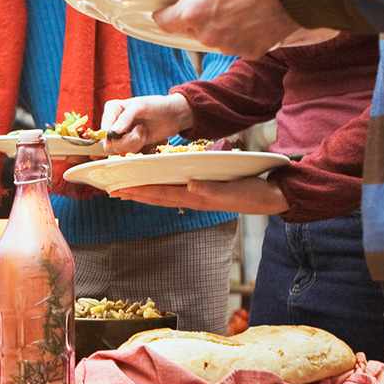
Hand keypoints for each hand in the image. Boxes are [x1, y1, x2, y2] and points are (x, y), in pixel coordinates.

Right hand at [100, 94, 190, 154]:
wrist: (173, 115)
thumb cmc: (156, 105)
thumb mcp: (140, 106)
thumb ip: (124, 118)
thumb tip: (111, 133)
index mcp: (112, 109)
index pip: (103, 129)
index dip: (114, 134)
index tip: (128, 129)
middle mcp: (113, 122)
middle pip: (109, 143)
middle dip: (127, 140)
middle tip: (140, 129)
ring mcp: (121, 134)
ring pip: (119, 150)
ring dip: (135, 143)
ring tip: (143, 131)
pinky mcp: (129, 143)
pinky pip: (128, 152)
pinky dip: (139, 146)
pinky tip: (145, 136)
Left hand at [111, 176, 287, 214]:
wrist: (272, 197)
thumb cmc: (254, 192)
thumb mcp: (234, 190)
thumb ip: (211, 189)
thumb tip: (190, 185)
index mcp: (198, 197)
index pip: (162, 193)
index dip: (140, 190)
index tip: (120, 188)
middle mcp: (194, 198)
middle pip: (157, 196)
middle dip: (134, 193)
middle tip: (111, 190)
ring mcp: (198, 197)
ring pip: (164, 196)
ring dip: (143, 193)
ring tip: (124, 191)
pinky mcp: (204, 194)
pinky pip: (175, 193)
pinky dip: (159, 191)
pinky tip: (153, 188)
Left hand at [144, 0, 306, 57]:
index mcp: (191, 13)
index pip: (164, 21)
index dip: (169, 8)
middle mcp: (207, 35)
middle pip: (191, 28)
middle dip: (197, 12)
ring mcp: (231, 45)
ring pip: (215, 36)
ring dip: (220, 23)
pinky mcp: (253, 51)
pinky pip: (240, 43)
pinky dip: (244, 31)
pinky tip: (254, 11)